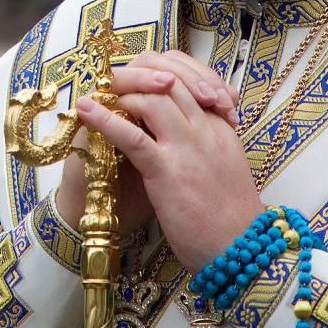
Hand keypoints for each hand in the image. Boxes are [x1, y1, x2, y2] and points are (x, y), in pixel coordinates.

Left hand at [75, 51, 258, 272]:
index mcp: (220, 129)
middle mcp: (205, 129)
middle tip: (114, 81)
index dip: (163, 75)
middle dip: (139, 76)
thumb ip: (206, 145)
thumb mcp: (224, 169)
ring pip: (151, 99)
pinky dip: (105, 119)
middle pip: (170, 80)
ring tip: (100, 95)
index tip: (140, 83)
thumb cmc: (231, 219)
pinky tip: (86, 110)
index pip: (192, 81)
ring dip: (122, 93)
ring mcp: (186, 147)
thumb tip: (180, 134)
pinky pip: (131, 135)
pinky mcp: (166, 170)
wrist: (241, 252)